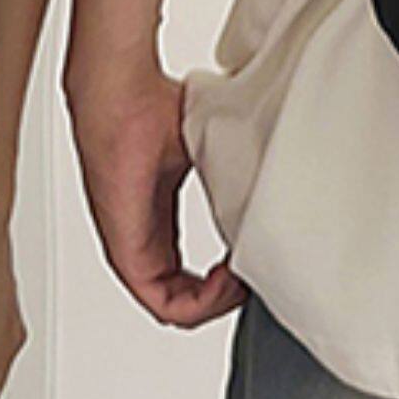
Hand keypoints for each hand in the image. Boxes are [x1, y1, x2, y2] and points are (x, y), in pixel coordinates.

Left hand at [65, 59, 246, 328]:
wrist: (122, 90)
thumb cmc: (154, 106)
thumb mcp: (210, 150)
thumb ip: (233, 178)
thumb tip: (276, 189)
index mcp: (155, 222)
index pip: (189, 277)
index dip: (228, 280)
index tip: (252, 260)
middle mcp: (141, 241)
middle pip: (186, 299)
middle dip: (227, 297)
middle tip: (254, 276)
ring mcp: (130, 249)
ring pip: (176, 308)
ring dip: (217, 303)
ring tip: (243, 279)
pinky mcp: (125, 250)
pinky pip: (163, 303)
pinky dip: (201, 302)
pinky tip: (228, 278)